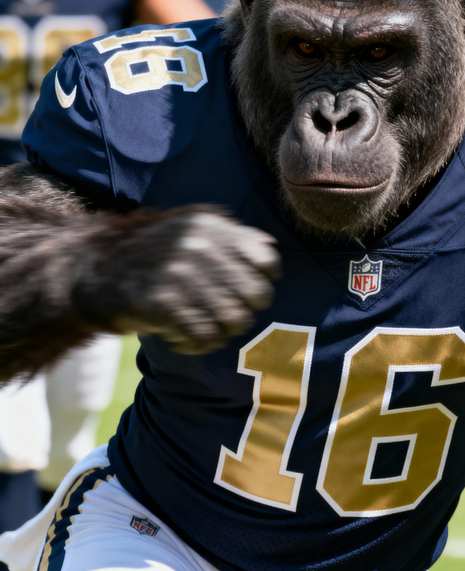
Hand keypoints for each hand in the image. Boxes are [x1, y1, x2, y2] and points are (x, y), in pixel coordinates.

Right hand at [74, 207, 281, 353]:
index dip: (262, 280)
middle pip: (256, 295)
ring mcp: (181, 273)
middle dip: (243, 311)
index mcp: (210, 225)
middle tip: (221, 315)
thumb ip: (228, 237)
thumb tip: (269, 250)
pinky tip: (181, 339)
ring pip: (235, 320)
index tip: (244, 290)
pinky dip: (197, 344)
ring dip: (220, 331)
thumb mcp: (188, 230)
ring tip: (201, 328)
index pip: (266, 259)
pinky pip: (205, 337)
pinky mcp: (162, 303)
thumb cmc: (148, 255)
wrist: (88, 272)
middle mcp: (200, 245)